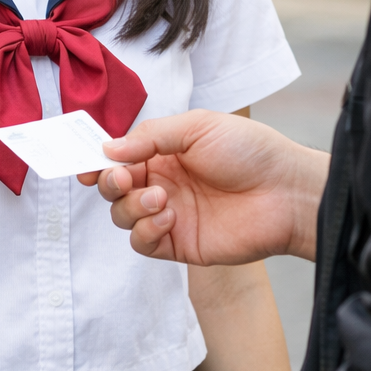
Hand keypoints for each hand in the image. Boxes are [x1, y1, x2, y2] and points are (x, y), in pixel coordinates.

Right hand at [81, 111, 327, 264]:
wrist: (286, 192)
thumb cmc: (250, 151)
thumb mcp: (198, 126)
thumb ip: (150, 136)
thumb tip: (108, 149)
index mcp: (165, 152)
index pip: (119, 157)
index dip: (98, 160)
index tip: (84, 164)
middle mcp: (163, 182)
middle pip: (113, 187)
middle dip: (109, 182)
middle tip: (124, 179)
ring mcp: (170, 214)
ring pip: (122, 215)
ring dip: (130, 206)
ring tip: (161, 198)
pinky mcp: (179, 244)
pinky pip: (142, 242)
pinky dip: (145, 230)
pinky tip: (167, 217)